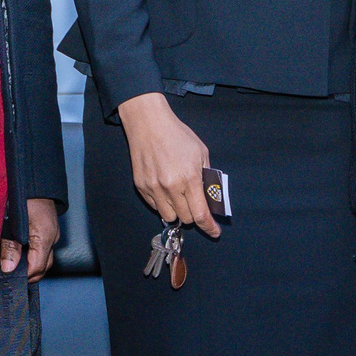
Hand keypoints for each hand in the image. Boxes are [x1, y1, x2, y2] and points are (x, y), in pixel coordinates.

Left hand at [1, 198, 61, 279]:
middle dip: (28, 274)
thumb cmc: (21, 196)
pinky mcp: (50, 230)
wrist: (33, 178)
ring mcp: (54, 233)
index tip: (8, 278)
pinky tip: (19, 253)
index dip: (23, 276)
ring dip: (31, 265)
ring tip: (13, 264)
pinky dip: (33, 255)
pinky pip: (44, 249)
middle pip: (44, 267)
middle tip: (10, 275)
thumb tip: (9, 269)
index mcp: (45, 237)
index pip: (37, 268)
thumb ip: (10, 247)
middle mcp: (53, 237)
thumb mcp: (10, 222)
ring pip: (45, 258)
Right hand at [117, 93, 220, 236]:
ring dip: (177, 211)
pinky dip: (162, 203)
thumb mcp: (201, 152)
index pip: (200, 214)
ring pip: (169, 216)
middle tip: (193, 200)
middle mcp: (171, 186)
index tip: (214, 232)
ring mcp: (154, 188)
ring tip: (178, 195)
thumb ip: (207, 177)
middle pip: (185, 218)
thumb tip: (210, 198)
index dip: (209, 227)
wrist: (148, 124)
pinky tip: (164, 188)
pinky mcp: (141, 186)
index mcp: (189, 178)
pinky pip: (155, 206)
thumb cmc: (177, 135)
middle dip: (192, 213)